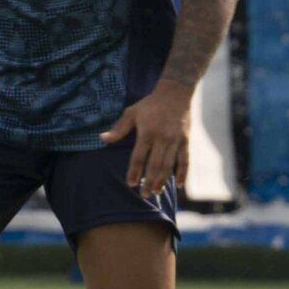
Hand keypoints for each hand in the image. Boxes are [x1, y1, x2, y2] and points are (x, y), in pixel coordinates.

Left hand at [98, 80, 192, 196]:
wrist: (175, 93)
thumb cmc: (150, 105)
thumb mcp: (131, 112)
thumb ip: (118, 128)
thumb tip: (102, 139)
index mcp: (147, 132)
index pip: (139, 156)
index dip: (135, 171)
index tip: (131, 183)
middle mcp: (162, 137)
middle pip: (155, 164)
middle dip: (149, 181)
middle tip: (144, 195)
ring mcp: (176, 140)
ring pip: (170, 164)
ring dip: (163, 180)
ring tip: (156, 192)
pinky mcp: (186, 141)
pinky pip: (185, 160)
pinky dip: (183, 173)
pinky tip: (178, 185)